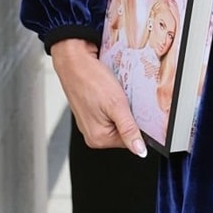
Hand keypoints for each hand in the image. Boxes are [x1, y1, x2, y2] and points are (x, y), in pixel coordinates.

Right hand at [50, 38, 148, 156]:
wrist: (73, 61)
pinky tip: (108, 92)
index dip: (136, 124)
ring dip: (120, 108)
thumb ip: (129, 130)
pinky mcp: (89, 113)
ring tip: (113, 94)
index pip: (130, 141)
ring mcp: (89, 124)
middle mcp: (92, 134)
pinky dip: (112, 103)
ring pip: (116, 120)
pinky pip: (108, 113)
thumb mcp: (117, 105)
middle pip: (123, 131)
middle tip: (122, 99)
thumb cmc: (90, 80)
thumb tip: (139, 151)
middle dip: (127, 115)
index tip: (133, 109)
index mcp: (99, 138)